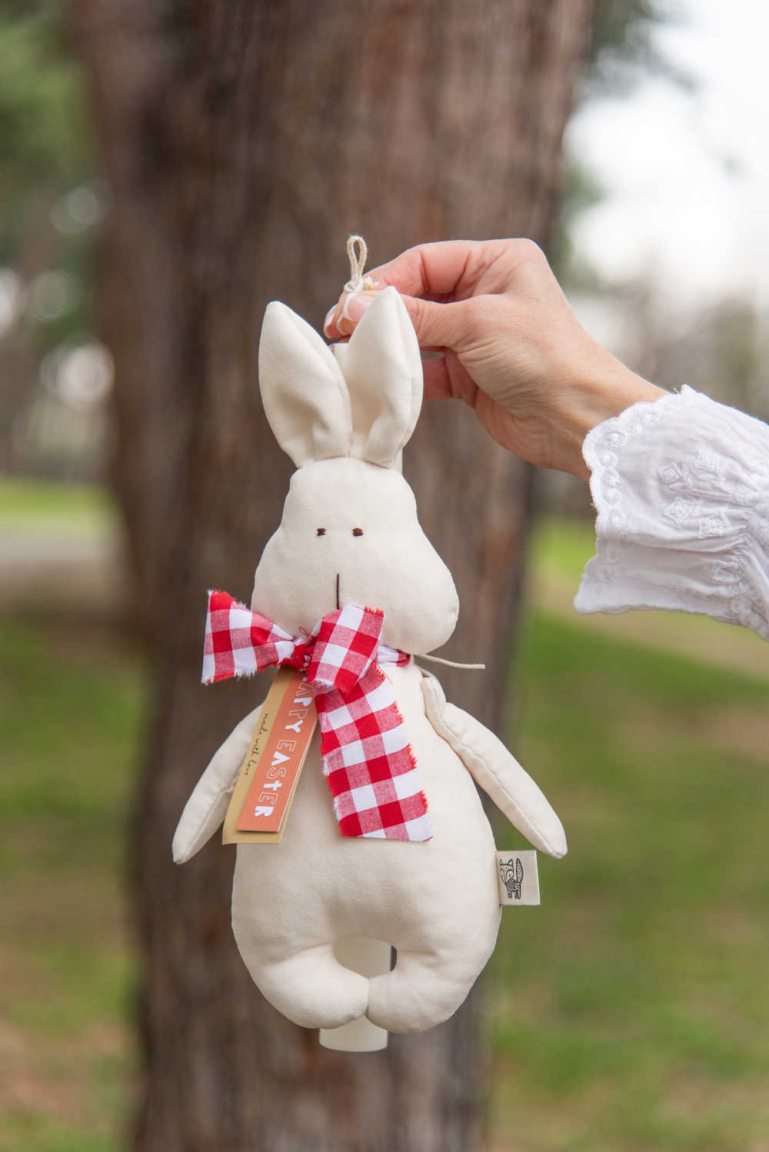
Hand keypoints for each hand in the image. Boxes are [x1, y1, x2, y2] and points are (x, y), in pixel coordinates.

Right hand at [324, 239, 664, 478]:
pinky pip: (427, 369)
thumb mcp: (475, 324)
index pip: (426, 261)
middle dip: (381, 315)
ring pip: (419, 335)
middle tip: (338, 329)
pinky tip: (377, 380)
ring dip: (389, 346)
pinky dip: (404, 375)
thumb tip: (354, 306)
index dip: (385, 281)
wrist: (577, 419)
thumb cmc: (541, 356)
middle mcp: (487, 293)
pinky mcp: (470, 376)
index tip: (349, 304)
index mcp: (497, 262)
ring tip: (350, 355)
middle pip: (418, 296)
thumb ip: (415, 316)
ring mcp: (478, 336)